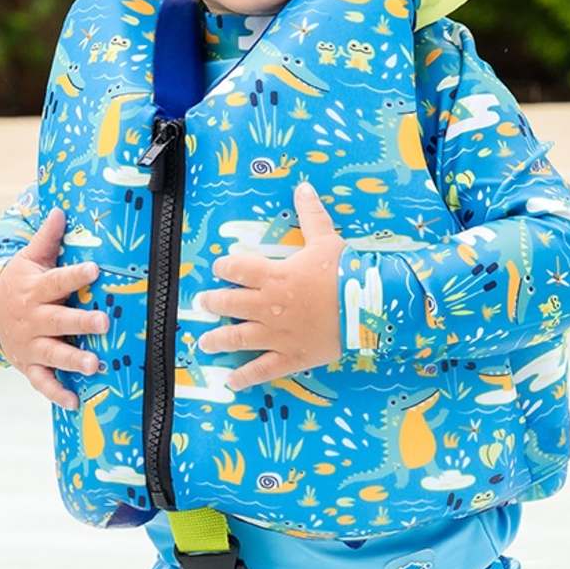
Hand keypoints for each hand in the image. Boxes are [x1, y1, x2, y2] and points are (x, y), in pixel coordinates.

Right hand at [0, 206, 108, 408]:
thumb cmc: (20, 281)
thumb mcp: (29, 259)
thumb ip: (47, 238)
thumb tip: (59, 209)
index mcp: (36, 289)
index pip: (58, 281)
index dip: (76, 275)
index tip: (95, 270)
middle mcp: (33, 318)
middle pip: (58, 320)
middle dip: (80, 321)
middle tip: (103, 322)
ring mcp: (30, 344)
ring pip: (52, 352)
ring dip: (72, 359)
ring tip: (94, 364)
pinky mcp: (29, 364)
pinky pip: (42, 381)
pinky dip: (57, 393)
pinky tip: (75, 402)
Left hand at [195, 182, 343, 390]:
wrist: (365, 307)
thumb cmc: (345, 272)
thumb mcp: (327, 238)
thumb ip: (311, 214)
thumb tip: (303, 187)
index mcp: (274, 275)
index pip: (238, 268)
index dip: (225, 267)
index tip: (218, 267)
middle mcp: (268, 305)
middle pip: (230, 302)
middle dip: (213, 302)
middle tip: (203, 302)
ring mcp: (276, 334)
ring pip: (238, 337)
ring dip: (218, 339)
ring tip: (205, 342)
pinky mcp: (288, 356)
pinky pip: (261, 369)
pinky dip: (244, 377)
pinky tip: (230, 382)